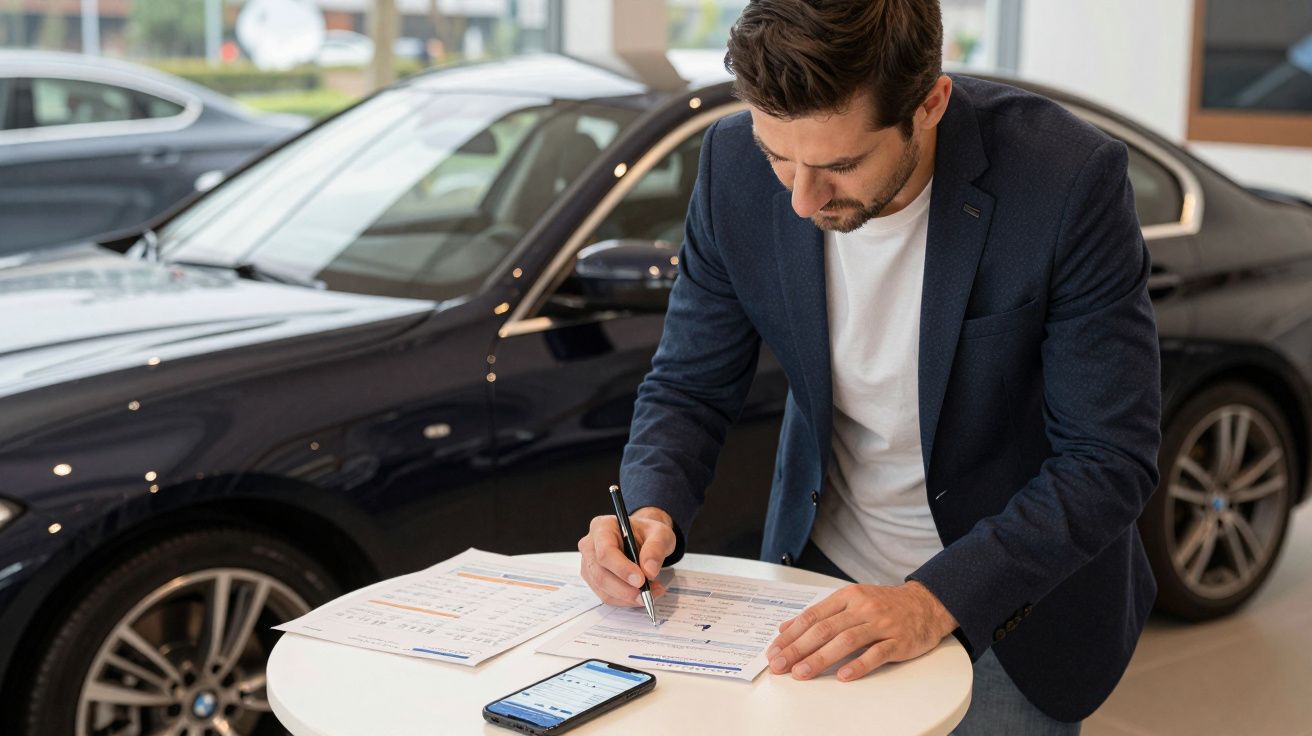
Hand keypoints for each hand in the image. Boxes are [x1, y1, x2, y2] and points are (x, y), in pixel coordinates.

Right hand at [577, 506, 675, 606]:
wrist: (643, 539)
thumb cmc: (647, 533)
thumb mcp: (660, 533)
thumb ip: (656, 548)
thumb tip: (650, 571)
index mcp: (602, 527)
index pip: (605, 551)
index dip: (621, 568)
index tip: (641, 580)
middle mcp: (590, 545)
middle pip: (600, 573)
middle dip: (625, 589)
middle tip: (647, 594)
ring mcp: (589, 564)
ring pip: (602, 588)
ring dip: (627, 597)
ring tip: (651, 593)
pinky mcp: (593, 580)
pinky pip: (606, 596)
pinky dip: (625, 600)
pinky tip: (641, 595)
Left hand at [765, 581, 957, 681]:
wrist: (927, 604)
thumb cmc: (885, 605)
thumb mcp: (851, 601)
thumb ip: (820, 614)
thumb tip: (786, 628)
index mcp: (847, 596)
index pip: (812, 616)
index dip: (791, 635)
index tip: (774, 651)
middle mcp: (862, 607)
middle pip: (824, 629)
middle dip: (798, 649)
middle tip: (780, 665)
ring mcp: (881, 623)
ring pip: (846, 641)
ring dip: (820, 658)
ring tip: (802, 673)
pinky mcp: (899, 640)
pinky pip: (876, 653)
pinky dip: (858, 665)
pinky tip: (842, 676)